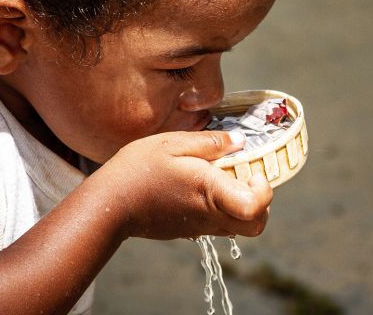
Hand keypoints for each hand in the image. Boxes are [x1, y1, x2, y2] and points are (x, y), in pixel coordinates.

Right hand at [95, 131, 272, 240]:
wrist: (108, 204)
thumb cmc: (137, 170)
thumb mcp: (173, 143)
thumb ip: (211, 142)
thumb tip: (240, 141)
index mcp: (211, 192)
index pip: (256, 208)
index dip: (264, 190)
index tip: (252, 171)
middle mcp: (210, 216)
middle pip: (256, 225)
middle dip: (260, 201)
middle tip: (244, 175)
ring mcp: (199, 227)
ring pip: (238, 227)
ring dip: (240, 204)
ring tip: (219, 176)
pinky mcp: (189, 231)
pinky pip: (218, 224)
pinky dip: (220, 208)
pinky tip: (198, 186)